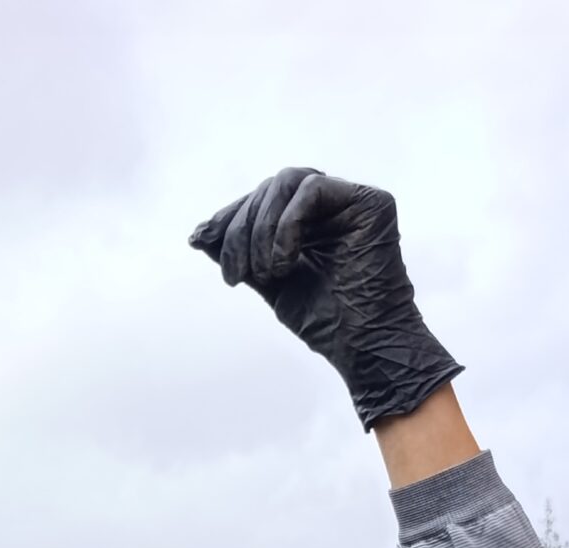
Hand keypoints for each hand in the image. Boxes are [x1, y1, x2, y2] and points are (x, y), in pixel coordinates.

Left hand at [189, 167, 461, 429]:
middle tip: (236, 274)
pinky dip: (286, 225)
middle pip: (270, 187)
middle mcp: (331, 205)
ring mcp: (351, 201)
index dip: (228, 216)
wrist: (361, 345)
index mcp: (309, 220)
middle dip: (241, 228)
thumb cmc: (322, 321)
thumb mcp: (265, 280)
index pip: (261, 199)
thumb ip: (238, 254)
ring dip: (262, 227)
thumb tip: (197, 234)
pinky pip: (312, 190)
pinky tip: (284, 262)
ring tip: (265, 273)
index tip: (201, 239)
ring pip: (288, 181)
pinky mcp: (371, 202)